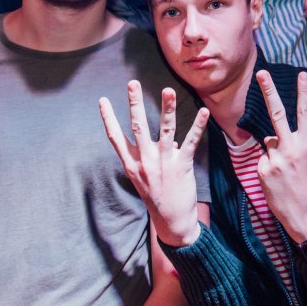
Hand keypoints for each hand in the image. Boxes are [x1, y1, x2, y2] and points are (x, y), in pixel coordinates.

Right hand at [99, 82, 208, 246]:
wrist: (171, 222)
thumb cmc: (157, 197)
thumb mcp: (145, 178)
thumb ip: (152, 156)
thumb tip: (169, 141)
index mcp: (132, 164)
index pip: (115, 137)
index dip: (108, 118)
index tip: (103, 100)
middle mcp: (145, 161)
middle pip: (138, 127)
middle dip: (134, 103)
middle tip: (132, 83)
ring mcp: (163, 163)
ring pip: (165, 131)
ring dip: (167, 109)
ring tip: (168, 90)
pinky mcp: (181, 166)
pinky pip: (190, 142)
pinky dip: (198, 126)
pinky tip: (203, 111)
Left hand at [254, 71, 306, 244]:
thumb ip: (293, 147)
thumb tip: (273, 138)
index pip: (305, 113)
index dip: (304, 93)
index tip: (303, 74)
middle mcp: (292, 148)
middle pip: (277, 113)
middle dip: (268, 91)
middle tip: (261, 72)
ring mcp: (276, 159)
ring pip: (268, 144)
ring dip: (274, 156)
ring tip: (287, 177)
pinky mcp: (264, 172)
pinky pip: (262, 163)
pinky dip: (268, 171)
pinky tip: (278, 185)